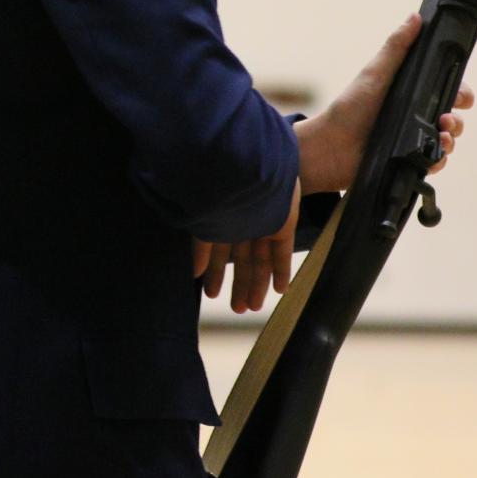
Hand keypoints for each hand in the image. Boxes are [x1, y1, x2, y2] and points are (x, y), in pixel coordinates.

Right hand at [193, 182, 299, 313]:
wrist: (248, 168)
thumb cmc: (218, 188)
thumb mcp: (205, 219)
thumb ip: (201, 247)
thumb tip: (193, 273)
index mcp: (221, 217)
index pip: (218, 251)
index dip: (215, 273)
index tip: (210, 294)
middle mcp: (242, 221)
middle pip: (241, 260)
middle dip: (238, 285)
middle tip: (236, 310)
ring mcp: (264, 223)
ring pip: (260, 260)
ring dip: (257, 284)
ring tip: (253, 308)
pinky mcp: (283, 224)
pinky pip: (282, 252)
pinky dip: (281, 271)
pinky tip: (280, 290)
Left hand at [296, 13, 475, 194]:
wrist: (330, 146)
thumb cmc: (349, 107)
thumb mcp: (374, 74)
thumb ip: (396, 47)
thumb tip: (415, 17)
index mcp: (411, 94)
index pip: (448, 91)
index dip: (460, 93)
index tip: (463, 97)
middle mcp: (415, 116)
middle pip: (453, 117)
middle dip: (457, 118)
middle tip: (447, 119)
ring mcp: (414, 140)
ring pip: (448, 140)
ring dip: (452, 138)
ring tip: (442, 135)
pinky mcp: (410, 161)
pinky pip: (436, 162)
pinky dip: (440, 159)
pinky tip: (434, 154)